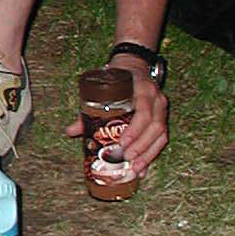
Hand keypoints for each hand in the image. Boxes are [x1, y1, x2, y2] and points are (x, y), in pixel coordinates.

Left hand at [62, 57, 169, 174]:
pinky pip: (162, 138)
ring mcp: (162, 108)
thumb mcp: (104, 88)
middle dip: (141, 146)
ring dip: (148, 154)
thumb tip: (71, 131)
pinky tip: (143, 168)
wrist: (134, 66)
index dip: (135, 129)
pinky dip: (152, 154)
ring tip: (135, 169)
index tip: (122, 143)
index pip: (144, 111)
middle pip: (155, 127)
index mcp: (143, 89)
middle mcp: (156, 99)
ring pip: (161, 135)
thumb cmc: (117, 78)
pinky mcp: (163, 117)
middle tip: (126, 158)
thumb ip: (88, 110)